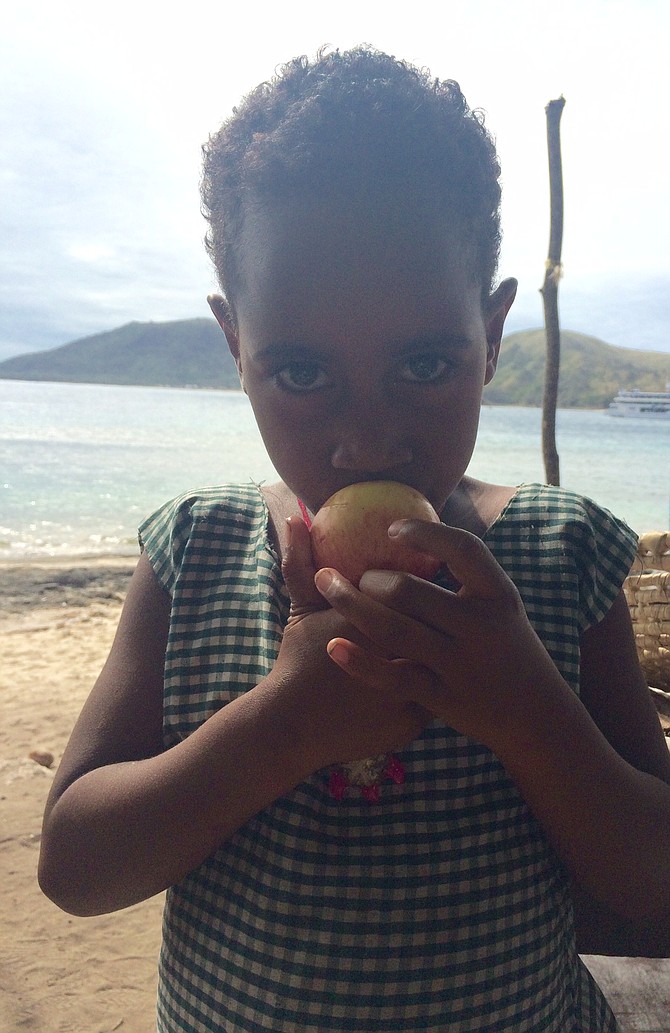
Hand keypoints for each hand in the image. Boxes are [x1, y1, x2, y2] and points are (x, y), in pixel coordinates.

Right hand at [273, 517, 430, 767]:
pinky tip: (431, 674)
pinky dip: (439, 682)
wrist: (290, 729)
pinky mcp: (418, 721)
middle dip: (441, 612)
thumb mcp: (302, 609)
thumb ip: (300, 561)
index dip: (420, 578)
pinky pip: (443, 694)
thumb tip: (295, 516)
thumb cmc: (296, 662)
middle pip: (440, 620)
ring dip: (446, 645)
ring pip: (450, 657)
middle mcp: (412, 651)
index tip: (413, 576)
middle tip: (429, 608)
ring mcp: (419, 689)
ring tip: (438, 638)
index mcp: (388, 618)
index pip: (419, 588)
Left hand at [313, 519, 566, 750]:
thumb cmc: (508, 651)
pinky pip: (393, 676)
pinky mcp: (443, 697)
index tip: (391, 528)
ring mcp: (461, 663)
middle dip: (369, 577)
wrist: (536, 718)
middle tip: (350, 574)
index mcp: (499, 595)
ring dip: (351, 605)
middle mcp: (481, 626)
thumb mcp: (500, 609)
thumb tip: (417, 535)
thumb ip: (466, 582)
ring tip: (327, 587)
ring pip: (393, 629)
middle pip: (410, 590)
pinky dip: (360, 661)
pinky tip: (334, 647)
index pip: (464, 549)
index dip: (425, 533)